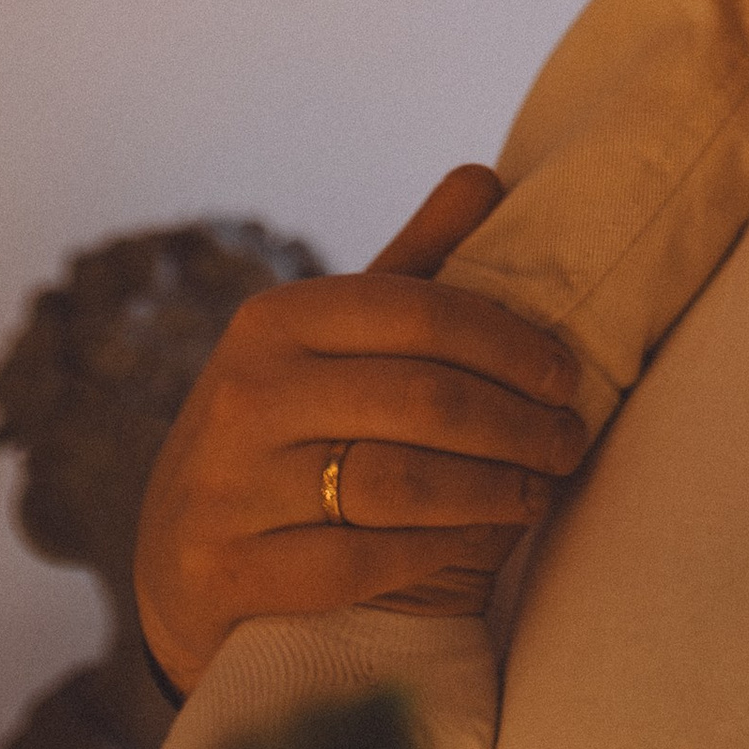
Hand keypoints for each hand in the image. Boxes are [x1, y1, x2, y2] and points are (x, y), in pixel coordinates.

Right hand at [134, 167, 592, 692]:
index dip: (508, 343)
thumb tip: (485, 176)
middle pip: (422, 399)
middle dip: (519, 422)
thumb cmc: (285, 431)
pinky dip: (439, 550)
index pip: (419, 312)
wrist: (176, 560)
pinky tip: (482, 541)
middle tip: (572, 439)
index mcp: (276, 320)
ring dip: (494, 489)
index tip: (566, 373)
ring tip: (542, 489)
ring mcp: (228, 487)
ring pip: (399, 483)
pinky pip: (361, 561)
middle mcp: (244, 394)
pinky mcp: (226, 572)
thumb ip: (409, 265)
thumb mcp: (330, 342)